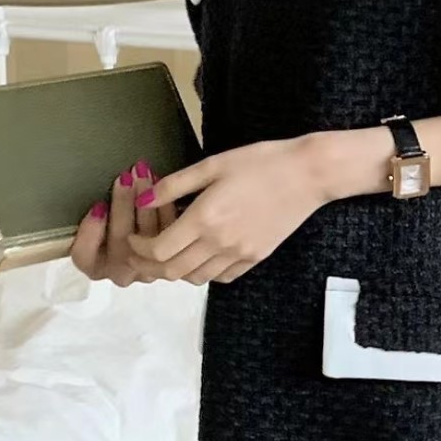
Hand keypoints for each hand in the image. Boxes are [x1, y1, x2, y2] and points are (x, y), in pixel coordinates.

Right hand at [69, 159, 179, 285]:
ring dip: (145, 203)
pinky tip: (162, 186)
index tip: (98, 205)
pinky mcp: (172, 258)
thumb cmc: (116, 216)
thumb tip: (100, 199)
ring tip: (144, 176)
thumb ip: (97, 213)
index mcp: (95, 265)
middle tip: (126, 178)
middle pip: (120, 242)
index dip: (89, 233)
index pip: (84, 257)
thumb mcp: (100, 215)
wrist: (155, 229)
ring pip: (148, 238)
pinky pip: (170, 234)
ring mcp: (147, 269)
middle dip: (123, 205)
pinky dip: (166, 208)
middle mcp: (120, 272)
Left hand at [123, 136, 328, 284]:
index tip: (133, 238)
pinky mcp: (256, 257)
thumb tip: (143, 200)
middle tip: (143, 251)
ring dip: (177, 269)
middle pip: (172, 270)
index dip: (138, 248)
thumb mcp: (213, 164)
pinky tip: (203, 254)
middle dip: (150, 264)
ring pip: (196, 277)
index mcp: (205, 218)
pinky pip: (222, 276)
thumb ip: (174, 185)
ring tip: (172, 251)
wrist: (307, 174)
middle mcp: (220, 242)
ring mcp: (240, 253)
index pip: (159, 250)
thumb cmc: (260, 162)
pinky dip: (205, 271)